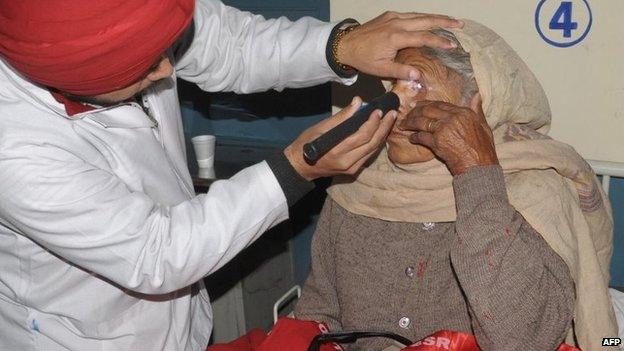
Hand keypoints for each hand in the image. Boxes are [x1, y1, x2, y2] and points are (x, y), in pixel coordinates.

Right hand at [285, 97, 396, 179]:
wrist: (301, 166)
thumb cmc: (307, 144)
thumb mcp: (321, 127)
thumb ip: (342, 117)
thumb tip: (358, 102)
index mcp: (337, 151)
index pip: (362, 136)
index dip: (372, 123)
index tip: (378, 111)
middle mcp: (347, 162)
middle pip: (372, 144)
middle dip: (383, 128)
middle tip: (392, 114)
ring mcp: (351, 168)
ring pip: (373, 150)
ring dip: (382, 135)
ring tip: (389, 121)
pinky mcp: (353, 170)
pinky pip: (369, 155)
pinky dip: (376, 143)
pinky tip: (380, 132)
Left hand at [337, 12, 463, 79]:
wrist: (345, 45)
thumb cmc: (363, 59)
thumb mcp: (381, 69)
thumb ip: (400, 72)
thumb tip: (419, 76)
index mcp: (396, 37)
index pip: (423, 38)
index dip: (440, 41)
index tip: (453, 45)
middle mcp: (396, 23)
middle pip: (426, 20)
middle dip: (444, 22)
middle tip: (460, 25)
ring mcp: (392, 17)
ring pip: (419, 15)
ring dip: (435, 17)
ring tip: (450, 21)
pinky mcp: (388, 15)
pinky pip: (410, 15)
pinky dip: (422, 17)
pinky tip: (429, 21)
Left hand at [398, 96, 498, 174]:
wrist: (479, 166)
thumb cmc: (484, 149)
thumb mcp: (484, 126)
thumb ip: (477, 110)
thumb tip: (476, 95)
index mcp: (464, 112)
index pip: (440, 104)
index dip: (427, 104)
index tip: (417, 104)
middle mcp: (453, 118)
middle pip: (428, 110)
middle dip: (415, 111)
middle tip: (407, 114)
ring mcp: (443, 129)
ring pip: (421, 122)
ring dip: (410, 123)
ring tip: (403, 125)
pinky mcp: (437, 142)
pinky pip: (421, 136)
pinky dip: (414, 137)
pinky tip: (411, 138)